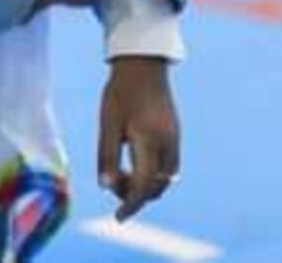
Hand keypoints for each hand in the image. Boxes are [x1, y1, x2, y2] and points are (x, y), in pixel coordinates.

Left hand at [99, 55, 180, 220]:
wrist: (143, 63)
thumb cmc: (120, 92)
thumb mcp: (108, 123)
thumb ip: (107, 155)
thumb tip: (106, 187)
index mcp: (150, 141)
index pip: (144, 185)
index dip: (131, 204)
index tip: (118, 218)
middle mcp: (168, 143)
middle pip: (157, 186)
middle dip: (137, 195)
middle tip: (113, 186)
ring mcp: (175, 138)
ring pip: (166, 178)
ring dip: (147, 185)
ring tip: (123, 175)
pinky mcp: (175, 134)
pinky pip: (169, 165)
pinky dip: (154, 173)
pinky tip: (135, 163)